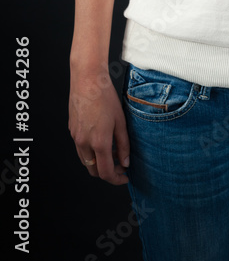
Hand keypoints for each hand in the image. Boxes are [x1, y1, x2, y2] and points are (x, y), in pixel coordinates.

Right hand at [69, 67, 130, 184]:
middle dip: (107, 172)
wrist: (87, 81)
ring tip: (113, 151)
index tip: (124, 177)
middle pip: (93, 170)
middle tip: (120, 164)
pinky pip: (81, 148)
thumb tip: (125, 162)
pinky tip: (101, 139)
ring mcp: (76, 138)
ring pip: (86, 161)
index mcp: (99, 142)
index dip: (116, 179)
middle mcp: (84, 143)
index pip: (105, 173)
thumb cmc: (105, 97)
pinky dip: (91, 151)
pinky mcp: (72, 131)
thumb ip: (123, 144)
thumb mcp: (121, 121)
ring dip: (98, 162)